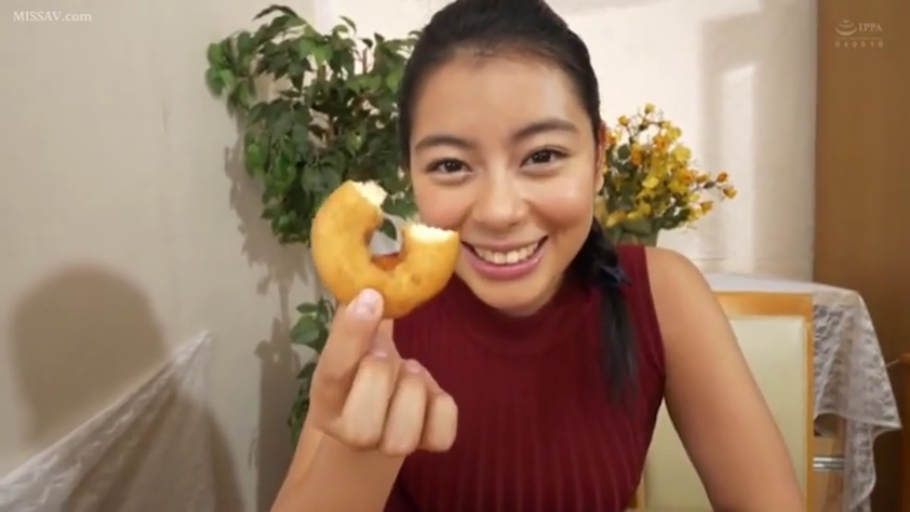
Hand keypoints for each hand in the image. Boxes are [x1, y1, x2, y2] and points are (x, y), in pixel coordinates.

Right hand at [307, 289, 457, 455]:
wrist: (374, 422)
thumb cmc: (361, 372)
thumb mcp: (352, 345)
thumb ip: (357, 315)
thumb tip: (371, 274)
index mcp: (326, 399)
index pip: (333, 370)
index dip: (352, 333)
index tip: (371, 296)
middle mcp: (352, 431)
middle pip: (365, 415)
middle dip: (382, 372)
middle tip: (385, 352)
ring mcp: (390, 445)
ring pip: (405, 429)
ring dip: (414, 388)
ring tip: (409, 372)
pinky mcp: (428, 445)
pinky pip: (443, 431)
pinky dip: (442, 403)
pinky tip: (430, 393)